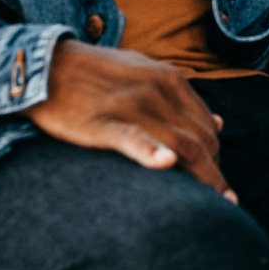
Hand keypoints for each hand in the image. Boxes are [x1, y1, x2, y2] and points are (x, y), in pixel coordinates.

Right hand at [26, 40, 233, 199]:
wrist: (48, 65)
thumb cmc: (98, 74)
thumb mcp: (146, 73)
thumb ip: (183, 99)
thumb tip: (220, 123)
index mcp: (171, 79)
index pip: (205, 125)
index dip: (214, 155)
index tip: (215, 178)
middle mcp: (159, 89)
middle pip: (199, 139)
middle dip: (212, 171)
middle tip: (218, 199)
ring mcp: (133, 105)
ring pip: (179, 144)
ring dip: (200, 175)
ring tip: (214, 204)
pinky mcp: (103, 122)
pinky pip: (133, 138)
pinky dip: (150, 151)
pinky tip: (166, 163)